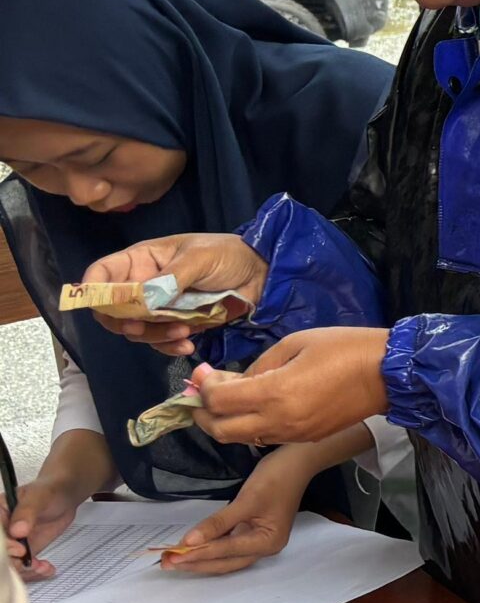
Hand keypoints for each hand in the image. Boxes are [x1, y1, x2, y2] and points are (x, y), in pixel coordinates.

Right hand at [6, 478, 82, 579]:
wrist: (64, 496)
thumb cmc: (49, 490)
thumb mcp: (39, 497)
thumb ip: (27, 512)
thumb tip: (16, 530)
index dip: (3, 546)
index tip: (19, 549)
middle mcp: (1, 531)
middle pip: (0, 554)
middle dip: (12, 563)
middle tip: (31, 564)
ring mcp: (10, 543)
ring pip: (9, 564)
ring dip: (25, 570)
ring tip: (42, 567)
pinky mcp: (22, 552)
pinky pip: (23, 567)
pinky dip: (34, 571)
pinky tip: (46, 569)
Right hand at [76, 233, 270, 357]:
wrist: (262, 275)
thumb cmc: (228, 255)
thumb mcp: (200, 258)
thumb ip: (171, 277)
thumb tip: (143, 298)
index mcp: (142, 261)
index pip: (101, 275)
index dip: (95, 291)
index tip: (106, 307)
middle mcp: (143, 285)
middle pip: (113, 310)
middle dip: (126, 321)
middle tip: (142, 326)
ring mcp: (159, 307)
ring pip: (137, 330)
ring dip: (154, 335)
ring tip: (183, 332)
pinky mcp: (177, 324)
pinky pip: (160, 342)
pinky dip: (169, 347)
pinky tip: (187, 346)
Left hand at [160, 446, 315, 576]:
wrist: (297, 460)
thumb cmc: (276, 478)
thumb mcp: (246, 500)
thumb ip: (218, 523)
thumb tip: (189, 542)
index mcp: (267, 543)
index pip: (226, 551)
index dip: (199, 553)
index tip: (172, 556)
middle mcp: (264, 547)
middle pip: (225, 562)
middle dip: (196, 562)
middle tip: (165, 563)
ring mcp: (259, 541)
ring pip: (225, 557)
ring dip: (200, 558)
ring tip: (173, 559)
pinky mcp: (253, 532)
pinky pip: (227, 545)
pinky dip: (209, 547)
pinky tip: (192, 547)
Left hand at [189, 328, 388, 447]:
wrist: (388, 375)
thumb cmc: (344, 348)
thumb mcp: (296, 342)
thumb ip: (259, 364)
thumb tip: (231, 380)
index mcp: (274, 393)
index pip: (218, 401)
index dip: (203, 386)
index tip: (203, 371)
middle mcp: (278, 420)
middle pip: (220, 430)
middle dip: (203, 413)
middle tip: (204, 393)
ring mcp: (292, 433)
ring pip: (240, 438)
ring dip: (225, 421)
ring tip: (228, 398)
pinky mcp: (305, 437)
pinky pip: (265, 436)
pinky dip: (250, 424)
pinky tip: (258, 405)